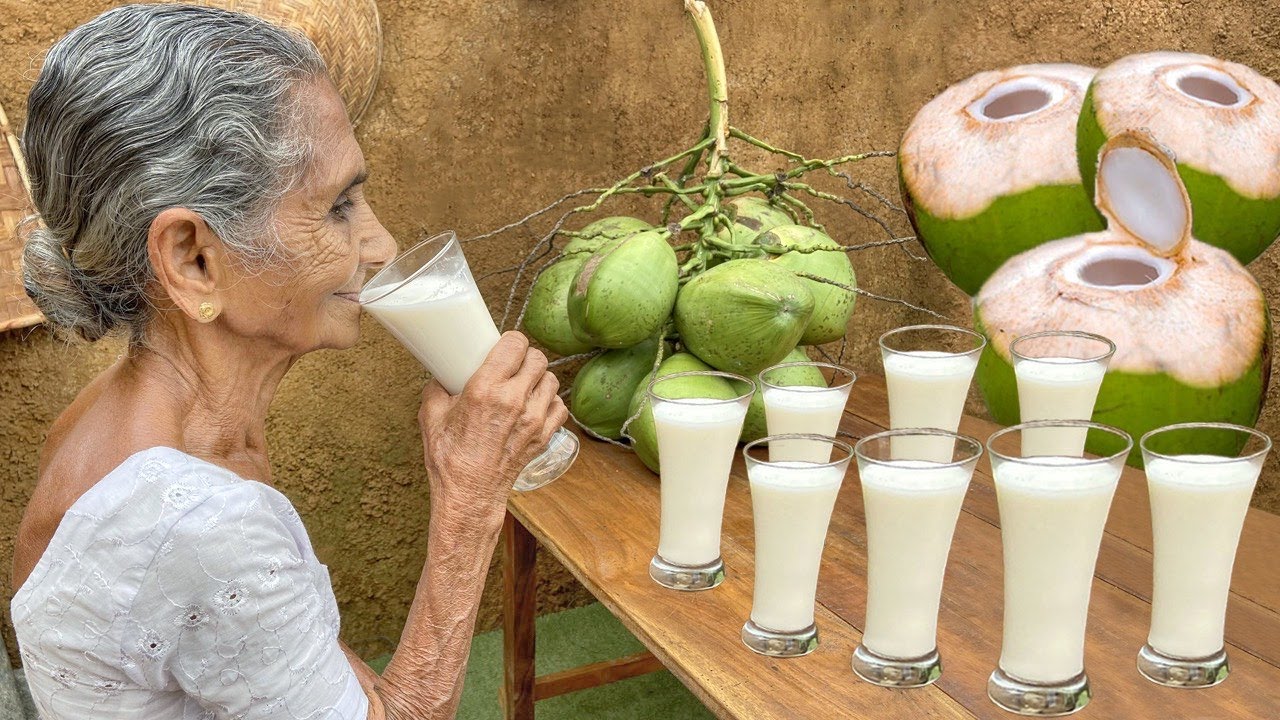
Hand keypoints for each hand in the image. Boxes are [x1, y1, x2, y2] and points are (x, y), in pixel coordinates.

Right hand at [418, 332, 567, 519]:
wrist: (469, 494)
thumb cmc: (448, 458)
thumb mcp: (431, 416)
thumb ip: (437, 389)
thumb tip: (442, 374)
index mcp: (486, 389)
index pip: (515, 345)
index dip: (512, 340)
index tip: (505, 344)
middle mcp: (515, 400)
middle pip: (537, 359)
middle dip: (525, 357)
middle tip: (513, 364)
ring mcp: (534, 419)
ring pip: (551, 380)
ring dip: (539, 378)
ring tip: (524, 384)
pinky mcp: (544, 436)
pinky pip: (559, 406)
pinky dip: (550, 402)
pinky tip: (535, 405)